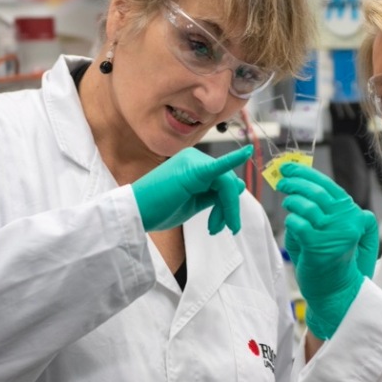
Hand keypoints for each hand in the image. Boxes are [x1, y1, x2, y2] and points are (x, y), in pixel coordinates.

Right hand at [132, 145, 252, 233]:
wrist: (135, 213)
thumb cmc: (158, 209)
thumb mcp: (193, 203)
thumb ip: (215, 195)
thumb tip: (240, 185)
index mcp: (194, 165)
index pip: (222, 182)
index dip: (226, 206)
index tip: (219, 227)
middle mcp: (195, 159)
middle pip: (227, 183)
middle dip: (228, 209)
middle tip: (221, 229)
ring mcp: (193, 162)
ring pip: (226, 183)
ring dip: (227, 208)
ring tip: (215, 227)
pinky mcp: (192, 171)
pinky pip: (217, 166)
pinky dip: (234, 159)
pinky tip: (247, 152)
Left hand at [278, 164, 378, 339]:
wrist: (336, 292)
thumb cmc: (330, 260)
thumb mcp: (332, 229)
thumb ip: (323, 208)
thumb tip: (298, 183)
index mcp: (353, 214)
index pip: (328, 186)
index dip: (306, 174)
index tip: (288, 168)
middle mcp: (348, 221)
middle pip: (317, 192)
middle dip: (295, 182)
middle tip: (281, 181)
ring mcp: (335, 234)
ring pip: (306, 206)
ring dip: (292, 202)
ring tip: (287, 203)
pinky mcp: (320, 246)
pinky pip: (298, 224)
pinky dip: (291, 222)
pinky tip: (292, 226)